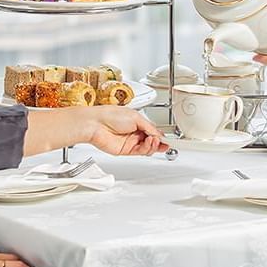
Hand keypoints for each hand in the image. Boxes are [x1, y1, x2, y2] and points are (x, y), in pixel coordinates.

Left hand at [25, 105, 168, 156]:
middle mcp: (134, 132)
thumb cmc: (110, 115)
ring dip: (154, 145)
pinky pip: (140, 152)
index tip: (170, 139)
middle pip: (152, 140)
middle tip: (166, 142)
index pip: (153, 131)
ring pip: (147, 147)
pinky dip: (147, 148)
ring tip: (155, 140)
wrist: (95, 124)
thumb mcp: (136, 117)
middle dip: (160, 142)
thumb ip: (149, 127)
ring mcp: (130, 142)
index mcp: (137, 122)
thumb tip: (158, 134)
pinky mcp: (125, 150)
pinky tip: (150, 143)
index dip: (161, 135)